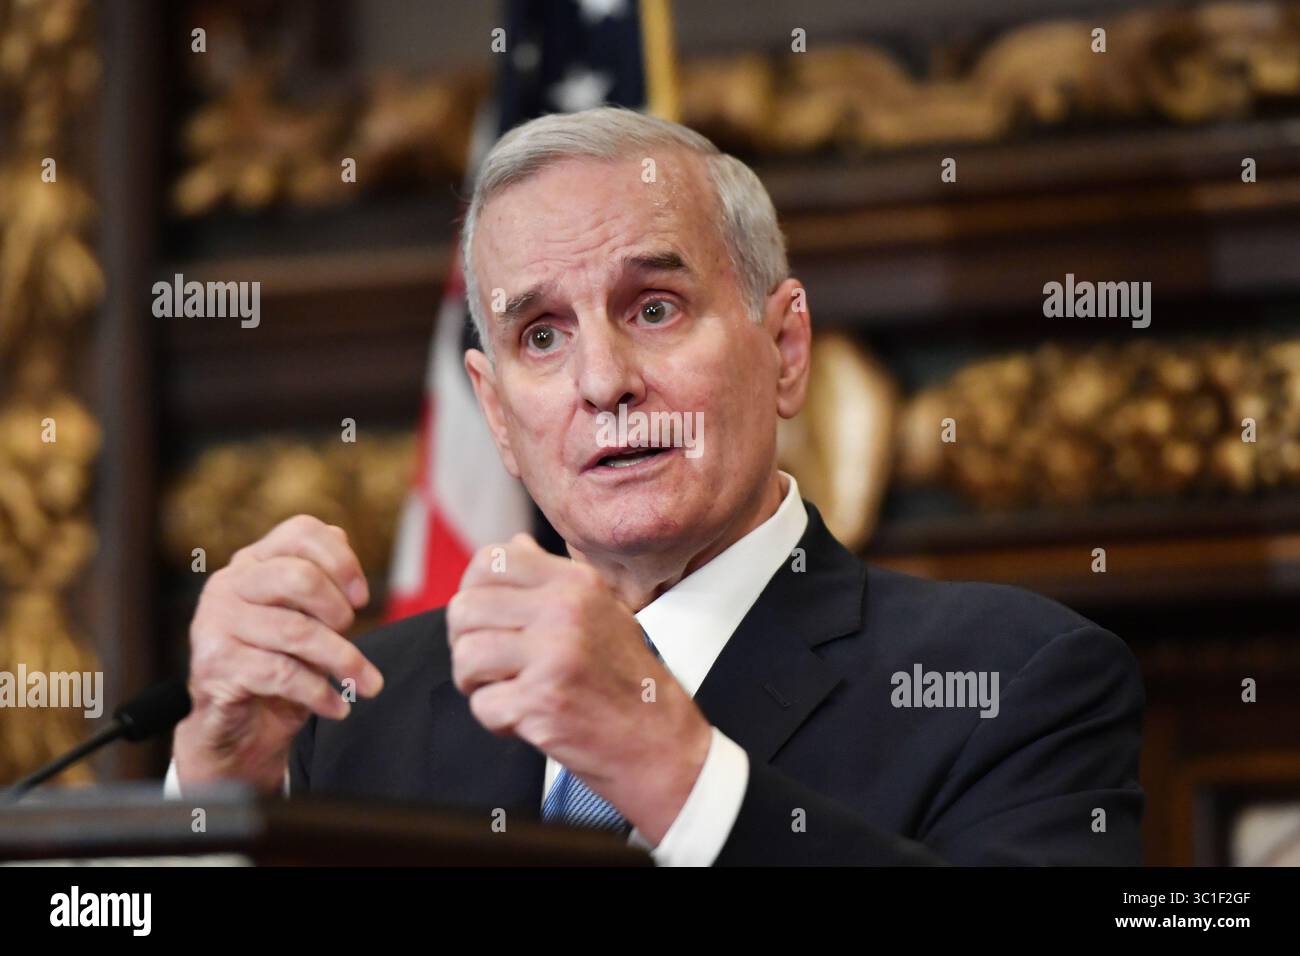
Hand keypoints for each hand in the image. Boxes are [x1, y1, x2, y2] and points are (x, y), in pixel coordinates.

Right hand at [172, 515, 383, 793]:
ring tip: (368, 683)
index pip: (300, 532)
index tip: (361, 598)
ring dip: (343, 660)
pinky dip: (320, 693)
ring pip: (296, 631)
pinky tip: (338, 706)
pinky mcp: (215, 664)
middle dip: (338, 610)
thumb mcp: (305, 618)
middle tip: (351, 635)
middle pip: (299, 577)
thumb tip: (341, 537)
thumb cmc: (278, 663)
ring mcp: (216, 622)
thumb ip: (320, 578)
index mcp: (253, 562)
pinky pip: (282, 673)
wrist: (236, 727)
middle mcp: (229, 584)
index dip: (341, 561)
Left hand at [446, 533, 713, 843]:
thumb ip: (553, 579)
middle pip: (466, 608)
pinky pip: (481, 705)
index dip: (471, 590)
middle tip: (487, 663)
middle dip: (464, 641)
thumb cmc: (628, 679)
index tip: (483, 617)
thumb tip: (513, 544)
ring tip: (503, 690)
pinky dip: (496, 719)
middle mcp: (564, 611)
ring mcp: (552, 656)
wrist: (659, 741)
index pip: (490, 561)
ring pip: (466, 655)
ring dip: (474, 682)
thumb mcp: (602, 610)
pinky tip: (524, 719)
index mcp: (576, 583)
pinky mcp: (541, 703)